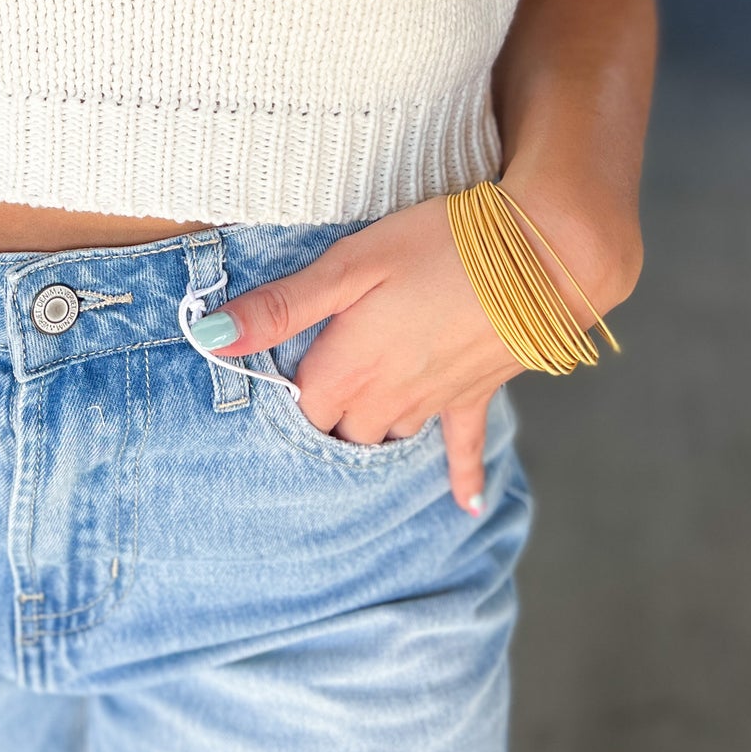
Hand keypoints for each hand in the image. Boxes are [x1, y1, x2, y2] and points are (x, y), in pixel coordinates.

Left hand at [205, 178, 632, 513]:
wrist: (542, 253)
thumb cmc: (439, 244)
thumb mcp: (349, 264)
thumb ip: (280, 306)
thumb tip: (208, 335)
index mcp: (348, 368)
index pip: (297, 408)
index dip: (281, 397)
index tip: (267, 387)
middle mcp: (389, 398)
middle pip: (340, 430)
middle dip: (323, 422)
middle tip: (309, 408)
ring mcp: (436, 401)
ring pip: (389, 437)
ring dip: (371, 436)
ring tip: (354, 438)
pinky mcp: (479, 395)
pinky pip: (465, 448)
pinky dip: (462, 478)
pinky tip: (463, 508)